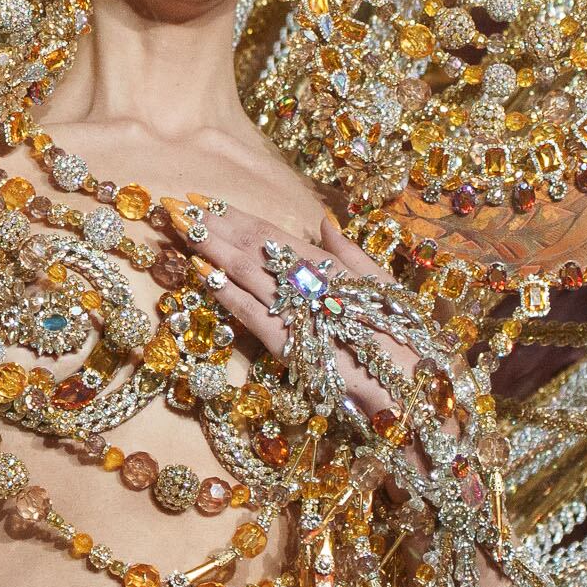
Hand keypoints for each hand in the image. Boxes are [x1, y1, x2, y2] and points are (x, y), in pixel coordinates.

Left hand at [166, 202, 418, 429]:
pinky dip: (222, 288)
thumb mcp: (381, 287)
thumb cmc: (402, 337)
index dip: (234, 216)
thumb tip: (323, 222)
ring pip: (243, 271)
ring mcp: (296, 309)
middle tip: (174, 204)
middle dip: (211, 224)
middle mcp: (308, 280)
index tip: (203, 201)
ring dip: (208, 247)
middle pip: (250, 245)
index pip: (270, 234)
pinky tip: (197, 271)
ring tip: (178, 226)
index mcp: (329, 265)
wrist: (412, 386)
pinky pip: (248, 310)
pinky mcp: (288, 342)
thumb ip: (350, 254)